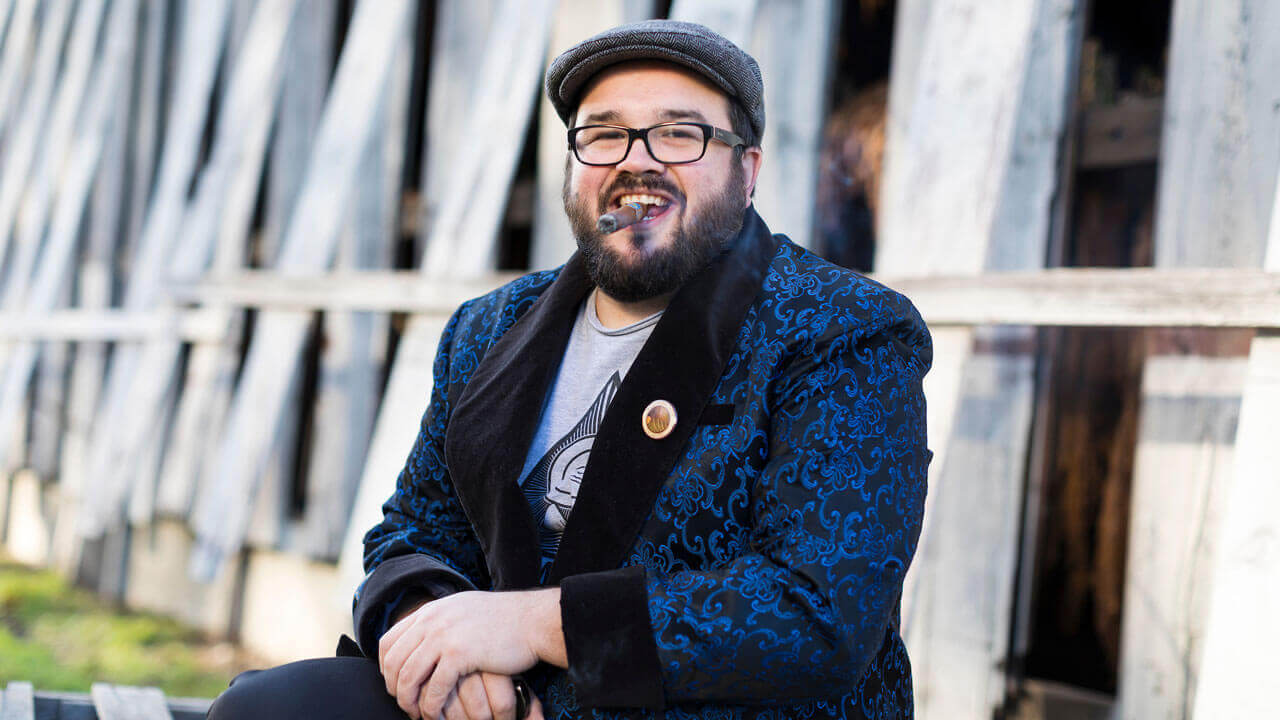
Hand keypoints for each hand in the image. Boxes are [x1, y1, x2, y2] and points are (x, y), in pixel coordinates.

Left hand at [379, 589, 563, 718]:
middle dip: (393, 687)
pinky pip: (434, 687)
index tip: (394, 682)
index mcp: (430, 611)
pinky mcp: (460, 654)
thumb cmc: (503, 619)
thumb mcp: (463, 609)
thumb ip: (440, 620)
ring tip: (414, 712)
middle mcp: (432, 621)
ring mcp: (444, 636)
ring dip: (408, 700)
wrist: (531, 620)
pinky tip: (434, 714)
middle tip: (403, 702)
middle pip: (394, 660)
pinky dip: (430, 705)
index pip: (389, 640)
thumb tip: (423, 635)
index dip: (385, 667)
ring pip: (409, 676)